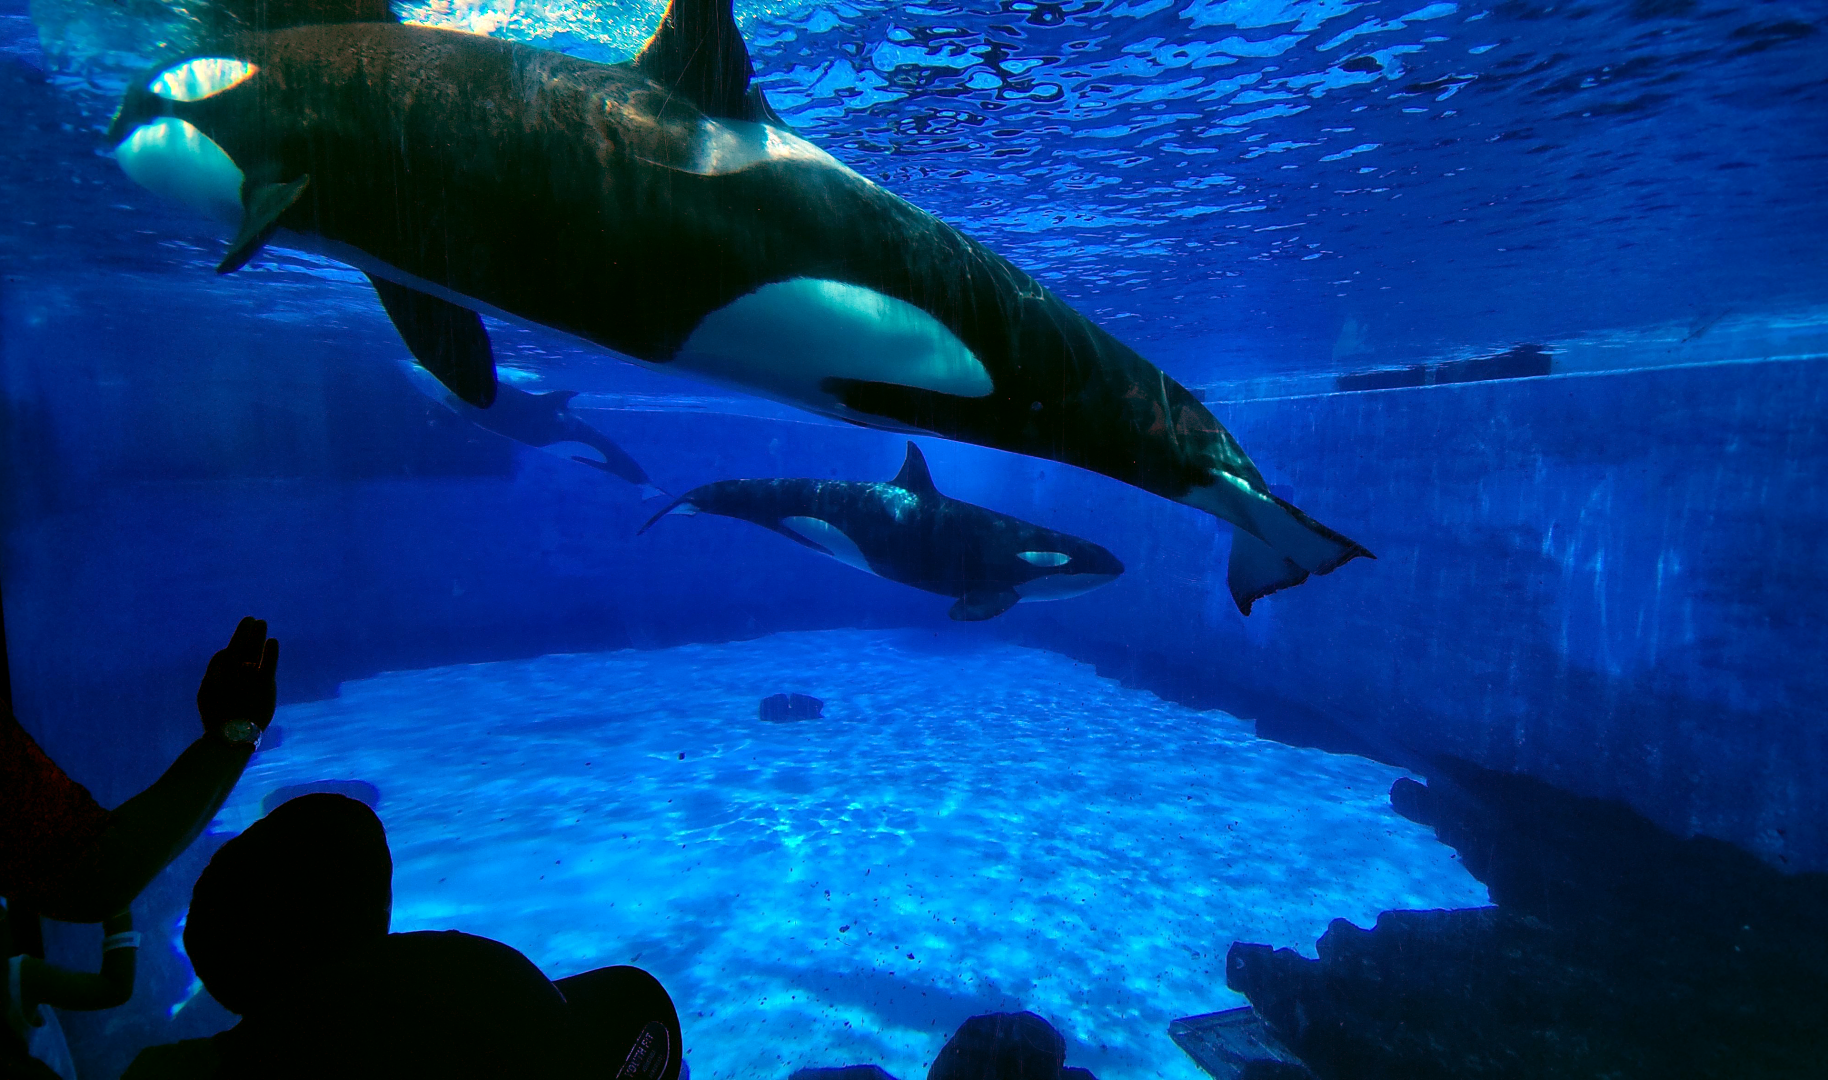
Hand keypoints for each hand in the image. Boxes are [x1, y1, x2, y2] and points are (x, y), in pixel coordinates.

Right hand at [197, 617, 279, 732]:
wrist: (231, 737)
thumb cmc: (218, 719)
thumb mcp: (206, 696)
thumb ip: (213, 673)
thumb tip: (223, 653)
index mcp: (215, 677)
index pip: (224, 656)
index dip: (230, 649)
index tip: (236, 645)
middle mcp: (229, 674)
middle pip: (238, 647)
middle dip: (244, 632)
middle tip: (251, 619)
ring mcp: (247, 678)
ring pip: (252, 650)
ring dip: (257, 635)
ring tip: (261, 622)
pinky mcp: (264, 685)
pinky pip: (268, 663)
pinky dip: (270, 651)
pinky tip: (273, 641)